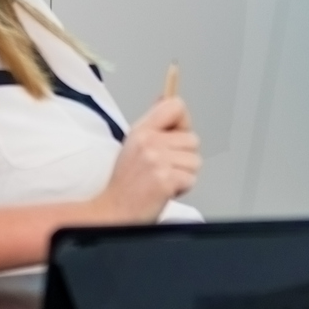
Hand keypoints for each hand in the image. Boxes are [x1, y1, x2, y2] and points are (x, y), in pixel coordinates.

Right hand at [93, 97, 201, 221]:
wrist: (113, 211)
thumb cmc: (125, 182)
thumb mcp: (134, 144)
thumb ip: (154, 123)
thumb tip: (166, 97)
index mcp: (142, 130)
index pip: (176, 106)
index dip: (183, 122)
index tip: (177, 136)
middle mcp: (149, 141)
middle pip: (193, 139)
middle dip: (184, 158)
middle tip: (163, 169)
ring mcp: (157, 161)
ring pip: (195, 161)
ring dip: (184, 175)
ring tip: (163, 180)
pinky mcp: (165, 180)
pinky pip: (191, 179)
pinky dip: (182, 189)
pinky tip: (165, 191)